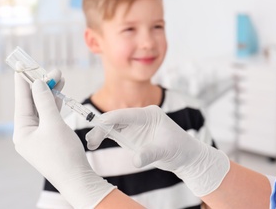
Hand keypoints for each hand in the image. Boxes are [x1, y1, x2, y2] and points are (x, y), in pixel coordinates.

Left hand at [13, 70, 114, 208]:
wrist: (77, 178)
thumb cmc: (63, 153)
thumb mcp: (53, 124)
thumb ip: (45, 102)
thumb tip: (38, 83)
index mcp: (22, 131)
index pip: (22, 100)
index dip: (24, 81)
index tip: (23, 65)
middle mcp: (28, 133)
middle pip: (33, 103)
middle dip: (43, 86)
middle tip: (54, 71)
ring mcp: (39, 136)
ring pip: (43, 109)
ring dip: (50, 94)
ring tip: (59, 78)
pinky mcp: (50, 138)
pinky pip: (50, 117)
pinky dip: (55, 105)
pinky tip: (59, 95)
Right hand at [86, 105, 229, 196]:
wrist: (185, 156)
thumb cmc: (179, 148)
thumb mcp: (165, 150)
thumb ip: (150, 154)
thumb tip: (135, 161)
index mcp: (149, 114)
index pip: (126, 114)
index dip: (111, 119)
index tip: (98, 125)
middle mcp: (140, 117)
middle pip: (116, 119)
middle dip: (102, 128)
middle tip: (91, 141)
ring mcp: (135, 126)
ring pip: (113, 126)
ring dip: (101, 133)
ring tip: (90, 143)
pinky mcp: (132, 135)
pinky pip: (115, 134)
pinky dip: (104, 137)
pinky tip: (95, 143)